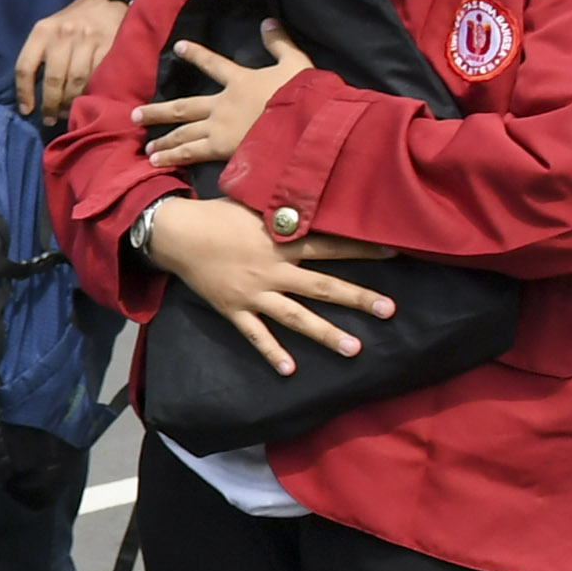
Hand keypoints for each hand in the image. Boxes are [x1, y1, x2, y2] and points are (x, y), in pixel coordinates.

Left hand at [15, 0, 132, 120]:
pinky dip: (91, 92)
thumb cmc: (71, 23)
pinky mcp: (108, 46)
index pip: (25, 67)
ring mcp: (87, 40)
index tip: (27, 111)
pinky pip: (97, 76)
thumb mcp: (48, 30)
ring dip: (71, 103)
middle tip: (50, 119)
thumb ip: (38, 56)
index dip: (24, 93)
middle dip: (50, 104)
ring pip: (75, 81)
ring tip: (68, 113)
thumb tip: (30, 95)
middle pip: (53, 79)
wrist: (105, 1)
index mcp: (42, 31)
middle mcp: (63, 35)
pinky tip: (87, 100)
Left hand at [135, 22, 311, 169]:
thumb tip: (268, 21)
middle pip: (184, 106)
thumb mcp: (295, 63)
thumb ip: (280, 43)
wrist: (301, 121)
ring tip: (146, 147)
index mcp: (240, 81)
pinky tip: (155, 163)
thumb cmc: (301, 93)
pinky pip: (190, 153)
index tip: (177, 47)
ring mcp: (218, 127)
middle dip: (159, 111)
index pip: (213, 64)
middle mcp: (222, 104)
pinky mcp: (220, 148)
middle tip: (135, 115)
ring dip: (163, 139)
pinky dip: (172, 157)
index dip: (195, 55)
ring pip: (183, 132)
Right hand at [140, 196, 398, 373]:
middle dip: (358, 299)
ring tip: (354, 349)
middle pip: (322, 287)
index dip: (363, 250)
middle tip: (389, 311)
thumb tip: (311, 200)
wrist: (175, 234)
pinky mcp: (233, 309)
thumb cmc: (216, 214)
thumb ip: (284, 210)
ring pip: (296, 317)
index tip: (395, 254)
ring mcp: (253, 294)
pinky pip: (255, 335)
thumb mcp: (254, 204)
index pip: (331, 246)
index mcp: (280, 242)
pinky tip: (290, 370)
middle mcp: (272, 270)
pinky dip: (272, 352)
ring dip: (326, 333)